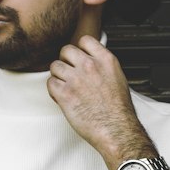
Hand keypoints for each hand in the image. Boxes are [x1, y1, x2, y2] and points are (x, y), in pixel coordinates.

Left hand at [47, 36, 152, 167]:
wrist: (116, 129)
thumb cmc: (119, 110)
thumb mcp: (118, 78)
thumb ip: (102, 66)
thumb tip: (92, 61)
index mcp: (105, 60)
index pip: (85, 40)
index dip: (79, 49)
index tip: (79, 58)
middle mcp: (90, 66)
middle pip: (66, 50)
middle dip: (66, 61)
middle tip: (69, 73)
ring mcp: (76, 79)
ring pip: (55, 66)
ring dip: (58, 76)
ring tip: (66, 87)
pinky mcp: (65, 94)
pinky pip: (50, 83)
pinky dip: (53, 90)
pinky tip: (62, 97)